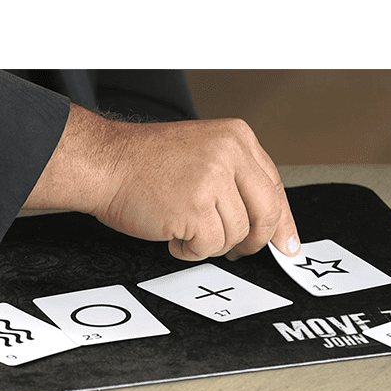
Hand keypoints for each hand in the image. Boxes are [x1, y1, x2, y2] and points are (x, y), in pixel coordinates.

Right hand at [24, 104, 300, 259]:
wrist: (103, 163)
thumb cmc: (142, 163)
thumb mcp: (202, 154)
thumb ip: (235, 179)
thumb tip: (265, 221)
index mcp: (236, 138)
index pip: (274, 187)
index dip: (283, 223)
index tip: (287, 244)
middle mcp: (230, 154)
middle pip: (266, 215)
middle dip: (254, 241)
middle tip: (240, 252)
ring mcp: (214, 179)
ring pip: (235, 235)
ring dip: (208, 242)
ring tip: (183, 226)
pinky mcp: (196, 207)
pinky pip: (209, 246)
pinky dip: (189, 250)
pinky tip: (172, 233)